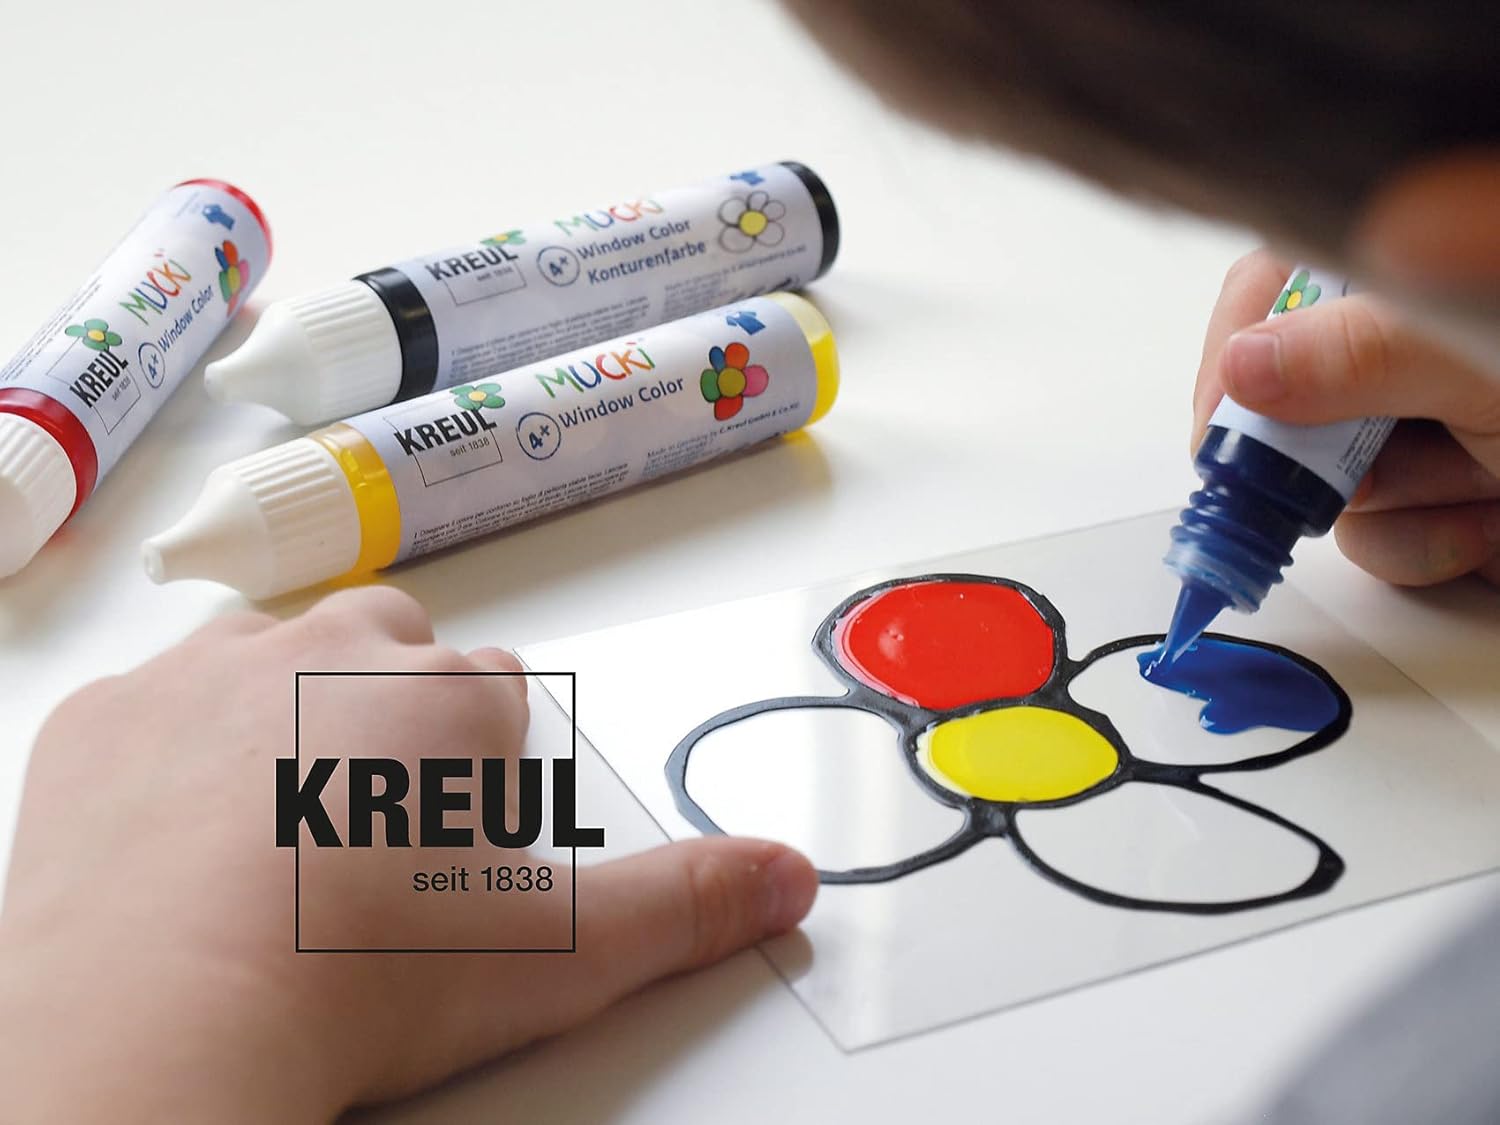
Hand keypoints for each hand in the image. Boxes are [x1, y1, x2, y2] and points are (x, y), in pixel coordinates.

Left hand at [0, 587, 817, 1123]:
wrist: (162, 1020)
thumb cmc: (358, 975)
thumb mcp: (559, 953)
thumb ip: (687, 904)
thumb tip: (789, 876)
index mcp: (450, 696)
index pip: (496, 695)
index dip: (487, 771)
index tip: (460, 841)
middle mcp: (334, 653)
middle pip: (392, 650)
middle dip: (397, 716)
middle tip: (379, 831)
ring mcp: (209, 674)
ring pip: (276, 653)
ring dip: (291, 710)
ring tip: (287, 821)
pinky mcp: (108, 716)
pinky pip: (157, 699)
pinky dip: (176, 746)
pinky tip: (185, 835)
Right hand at [1193, 249, 1499, 586]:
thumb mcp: (1480, 350)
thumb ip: (1366, 350)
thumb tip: (1243, 367)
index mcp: (1401, 277)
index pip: (1266, 289)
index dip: (1230, 361)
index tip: (1217, 434)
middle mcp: (1402, 345)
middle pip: (1285, 401)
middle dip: (1320, 455)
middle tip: (1366, 469)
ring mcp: (1424, 422)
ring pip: (1329, 487)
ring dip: (1401, 510)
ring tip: (1487, 478)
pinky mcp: (1442, 493)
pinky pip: (1381, 540)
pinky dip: (1433, 548)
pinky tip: (1495, 520)